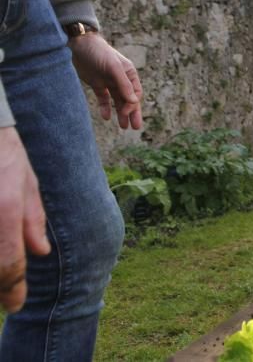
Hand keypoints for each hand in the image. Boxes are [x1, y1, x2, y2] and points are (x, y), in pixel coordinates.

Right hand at [0, 126, 50, 312]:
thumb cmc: (9, 156)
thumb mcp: (29, 184)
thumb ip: (34, 219)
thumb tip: (40, 252)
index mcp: (7, 207)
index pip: (8, 262)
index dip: (12, 290)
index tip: (17, 306)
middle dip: (1, 285)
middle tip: (10, 298)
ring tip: (8, 280)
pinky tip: (4, 250)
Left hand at [68, 33, 142, 129]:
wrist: (79, 45)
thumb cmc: (100, 53)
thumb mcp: (114, 68)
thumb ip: (124, 84)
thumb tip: (134, 101)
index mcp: (129, 74)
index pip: (135, 93)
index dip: (132, 104)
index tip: (124, 112)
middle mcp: (121, 79)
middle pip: (129, 99)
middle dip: (132, 113)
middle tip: (135, 128)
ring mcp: (109, 82)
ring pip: (117, 101)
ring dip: (120, 113)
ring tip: (123, 127)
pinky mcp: (97, 84)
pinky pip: (104, 99)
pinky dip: (106, 108)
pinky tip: (106, 117)